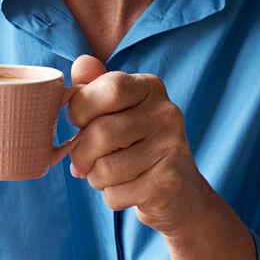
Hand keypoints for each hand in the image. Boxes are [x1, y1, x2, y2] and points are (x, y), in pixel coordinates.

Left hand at [67, 54, 214, 234]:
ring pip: (105, 169)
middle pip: (100, 132)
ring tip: (106, 175)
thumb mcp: (118, 110)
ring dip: (95, 178)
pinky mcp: (168, 184)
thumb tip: (81, 63)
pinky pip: (116, 194)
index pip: (108, 89)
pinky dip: (111, 197)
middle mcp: (167, 113)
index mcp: (151, 88)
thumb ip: (96, 86)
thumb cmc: (137, 144)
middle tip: (83, 161)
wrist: (180, 191)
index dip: (80, 109)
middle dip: (81, 154)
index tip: (79, 122)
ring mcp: (172, 148)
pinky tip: (126, 189)